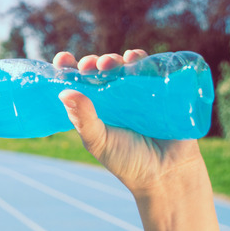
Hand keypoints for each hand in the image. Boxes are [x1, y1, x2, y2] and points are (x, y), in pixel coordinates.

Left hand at [54, 50, 204, 195]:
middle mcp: (114, 98)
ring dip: (114, 59)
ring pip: (123, 67)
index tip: (62, 59)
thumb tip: (64, 93)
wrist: (167, 173)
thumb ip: (83, 119)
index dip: (69, 69)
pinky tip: (134, 57)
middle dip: (92, 63)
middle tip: (90, 65)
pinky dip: (141, 59)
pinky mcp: (159, 91)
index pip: (78, 84)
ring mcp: (137, 93)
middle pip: (99, 71)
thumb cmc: (127, 161)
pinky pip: (150, 69)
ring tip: (110, 63)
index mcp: (94, 109)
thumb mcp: (98, 141)